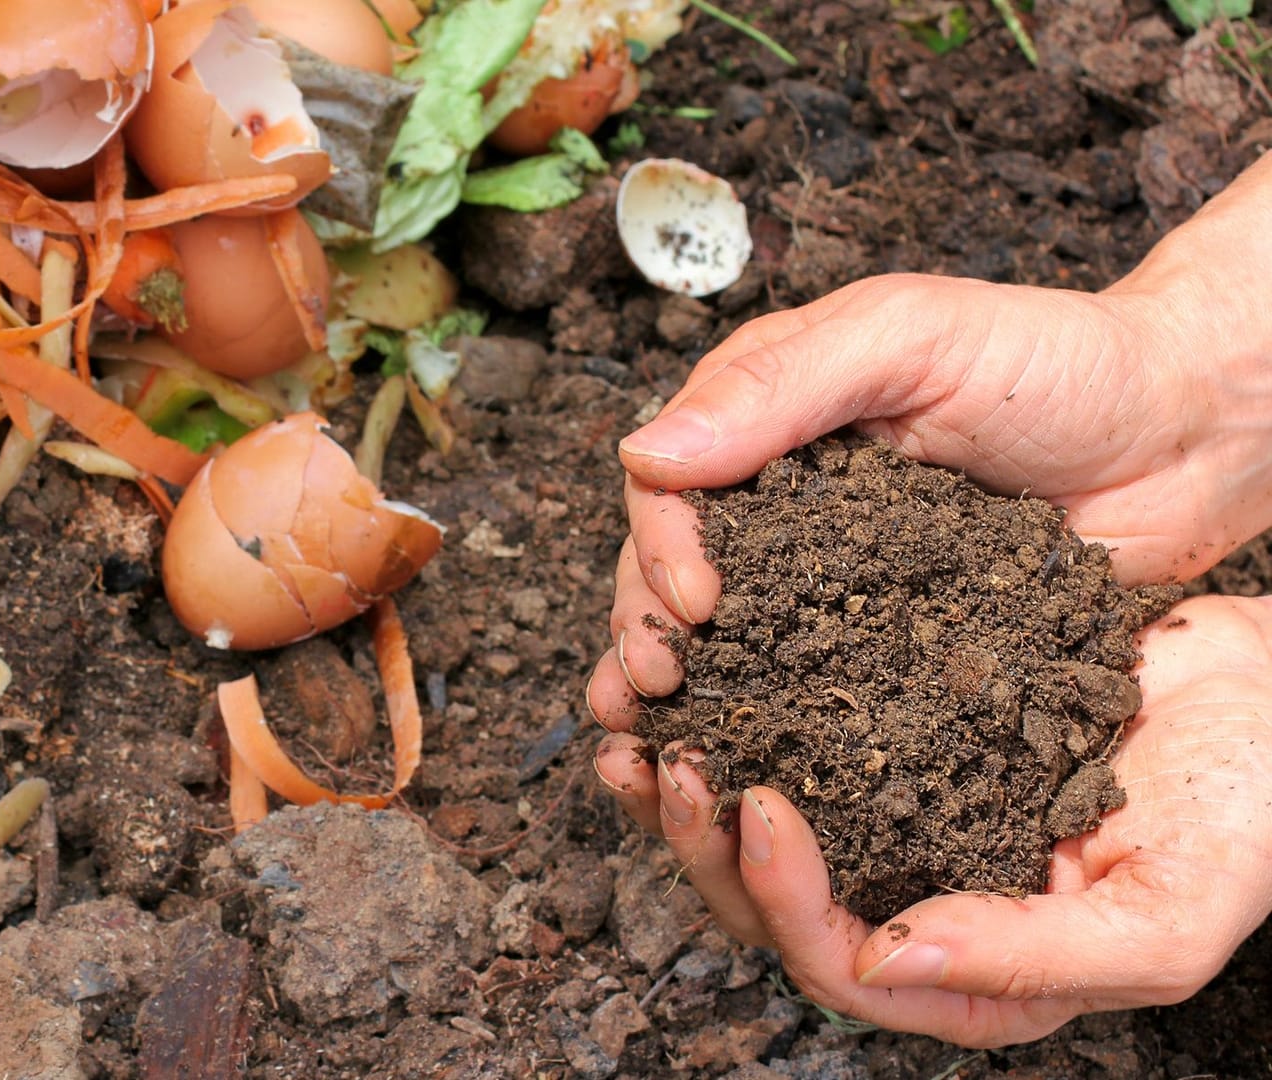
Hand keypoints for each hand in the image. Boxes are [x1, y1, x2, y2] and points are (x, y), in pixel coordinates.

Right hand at [588, 267, 1271, 724]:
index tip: (694, 601)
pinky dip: (768, 730)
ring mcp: (833, 580)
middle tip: (657, 686)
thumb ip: (780, 385)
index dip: (660, 547)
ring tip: (658, 748)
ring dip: (684, 694)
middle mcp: (785, 504)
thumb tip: (645, 453)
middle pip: (676, 573)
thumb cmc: (1060, 360)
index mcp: (768, 419)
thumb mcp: (911, 338)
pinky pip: (815, 690)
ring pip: (730, 641)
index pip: (670, 486)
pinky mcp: (888, 646)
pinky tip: (740, 772)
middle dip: (648, 631)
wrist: (1190, 435)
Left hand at [595, 594, 1271, 1046]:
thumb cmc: (1248, 812)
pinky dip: (733, 712)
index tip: (756, 803)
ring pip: (761, 830)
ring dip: (690, 786)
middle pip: (774, 907)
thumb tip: (884, 956)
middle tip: (669, 760)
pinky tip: (692, 673)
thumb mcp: (1166, 911)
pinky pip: (789, 739)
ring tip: (640, 723)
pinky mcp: (890, 740)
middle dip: (704, 842)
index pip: (841, 966)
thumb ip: (1035, 957)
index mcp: (976, 974)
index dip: (783, 898)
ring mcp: (900, 821)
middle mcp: (921, 904)